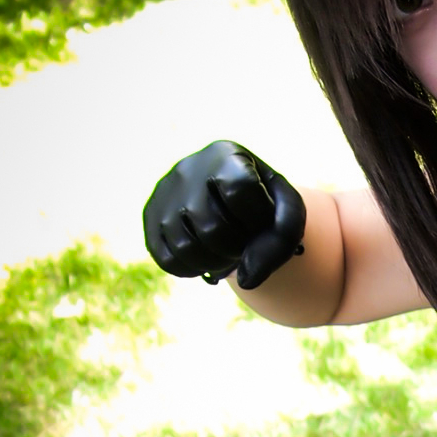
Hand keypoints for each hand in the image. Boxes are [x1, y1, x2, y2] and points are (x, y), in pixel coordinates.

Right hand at [142, 140, 305, 288]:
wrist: (228, 196)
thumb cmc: (262, 204)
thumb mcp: (286, 211)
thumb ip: (281, 238)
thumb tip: (246, 280)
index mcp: (226, 156)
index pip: (240, 191)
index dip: (256, 218)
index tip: (261, 218)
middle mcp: (188, 169)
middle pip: (212, 228)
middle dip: (236, 247)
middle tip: (243, 241)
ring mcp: (164, 193)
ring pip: (186, 248)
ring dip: (215, 262)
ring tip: (225, 250)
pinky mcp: (151, 217)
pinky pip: (167, 260)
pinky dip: (193, 269)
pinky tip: (206, 256)